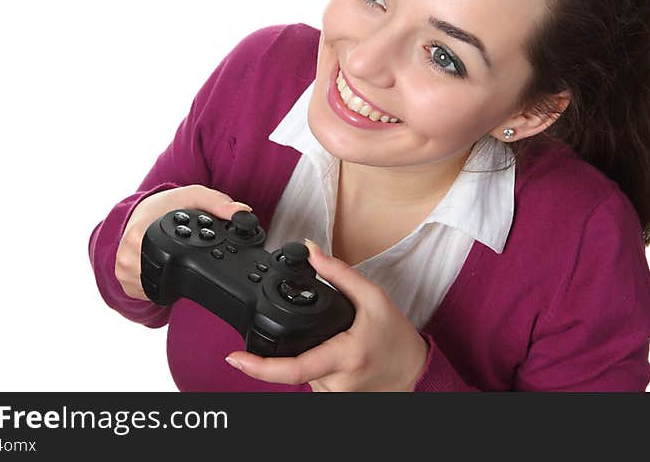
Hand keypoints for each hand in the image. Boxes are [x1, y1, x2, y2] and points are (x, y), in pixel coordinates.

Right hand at [115, 184, 251, 299]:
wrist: (141, 210)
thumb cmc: (167, 204)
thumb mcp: (194, 197)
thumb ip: (219, 204)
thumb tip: (243, 213)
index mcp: (141, 232)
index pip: (171, 259)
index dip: (193, 260)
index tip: (201, 254)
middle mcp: (127, 253)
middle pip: (165, 278)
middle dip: (184, 269)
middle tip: (188, 254)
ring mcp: (123, 269)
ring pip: (156, 288)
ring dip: (170, 279)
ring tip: (174, 257)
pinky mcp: (123, 280)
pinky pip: (146, 292)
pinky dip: (158, 283)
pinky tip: (163, 267)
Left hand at [225, 239, 429, 390]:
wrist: (415, 371)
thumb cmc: (397, 338)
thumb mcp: (374, 298)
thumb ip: (339, 273)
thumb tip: (311, 250)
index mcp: (345, 356)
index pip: (294, 369)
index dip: (259, 368)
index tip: (234, 359)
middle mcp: (336, 382)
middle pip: (295, 362)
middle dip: (297, 343)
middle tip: (329, 332)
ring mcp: (334, 395)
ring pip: (303, 371)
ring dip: (310, 352)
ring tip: (341, 342)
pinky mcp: (334, 399)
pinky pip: (313, 379)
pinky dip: (317, 363)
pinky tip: (337, 354)